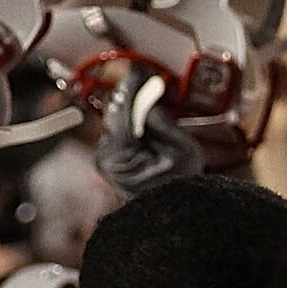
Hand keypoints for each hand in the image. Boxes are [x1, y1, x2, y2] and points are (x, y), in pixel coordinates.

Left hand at [93, 71, 203, 197]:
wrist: (172, 216)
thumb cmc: (179, 188)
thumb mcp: (182, 150)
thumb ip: (161, 121)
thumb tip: (146, 99)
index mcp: (118, 158)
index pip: (122, 112)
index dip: (132, 88)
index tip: (139, 71)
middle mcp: (105, 159)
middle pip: (115, 114)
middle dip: (130, 95)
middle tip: (143, 77)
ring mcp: (104, 160)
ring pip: (115, 120)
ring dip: (130, 107)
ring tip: (145, 94)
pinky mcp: (109, 159)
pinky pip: (118, 131)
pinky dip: (129, 120)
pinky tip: (141, 116)